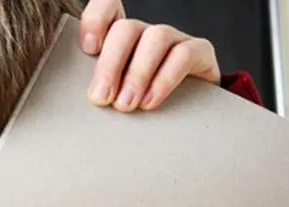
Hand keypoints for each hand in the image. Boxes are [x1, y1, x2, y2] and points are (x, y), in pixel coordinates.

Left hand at [79, 0, 220, 111]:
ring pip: (156, 37)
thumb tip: (90, 96)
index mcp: (117, 37)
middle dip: (111, 65)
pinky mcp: (199, 51)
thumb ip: (98, 85)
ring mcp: (172, 38)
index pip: (106, 7)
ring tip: (126, 104)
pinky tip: (150, 101)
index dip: (96, 20)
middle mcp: (143, 32)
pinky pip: (184, 55)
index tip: (89, 49)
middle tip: (102, 97)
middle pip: (126, 29)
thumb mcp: (110, 94)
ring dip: (138, 74)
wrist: (182, 114)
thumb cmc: (135, 103)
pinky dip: (164, 80)